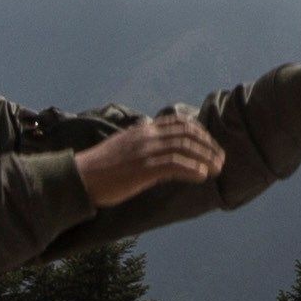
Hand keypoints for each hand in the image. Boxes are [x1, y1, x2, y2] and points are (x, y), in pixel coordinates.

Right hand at [75, 108, 227, 210]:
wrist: (80, 178)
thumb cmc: (100, 167)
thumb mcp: (124, 147)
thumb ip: (143, 144)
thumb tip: (160, 149)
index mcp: (143, 129)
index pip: (179, 122)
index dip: (200, 132)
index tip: (210, 144)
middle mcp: (147, 136)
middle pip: (187, 134)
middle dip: (208, 146)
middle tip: (220, 159)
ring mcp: (145, 151)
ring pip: (185, 148)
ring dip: (206, 158)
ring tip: (217, 169)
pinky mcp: (143, 169)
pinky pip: (175, 165)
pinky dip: (193, 169)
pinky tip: (202, 176)